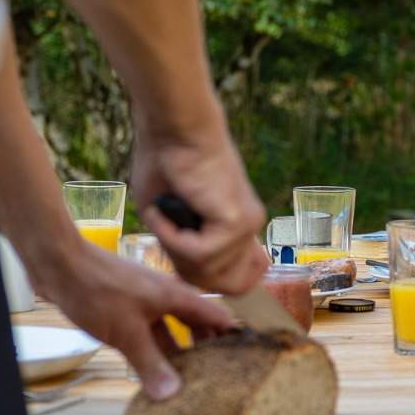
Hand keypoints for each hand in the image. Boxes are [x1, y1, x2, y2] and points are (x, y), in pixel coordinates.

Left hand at [34, 239, 242, 399]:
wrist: (60, 265)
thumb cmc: (98, 291)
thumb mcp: (127, 333)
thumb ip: (151, 363)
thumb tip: (173, 393)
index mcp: (176, 297)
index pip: (217, 316)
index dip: (233, 334)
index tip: (247, 357)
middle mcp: (165, 297)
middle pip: (196, 323)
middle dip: (207, 347)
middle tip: (218, 374)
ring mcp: (145, 302)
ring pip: (170, 330)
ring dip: (178, 351)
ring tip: (187, 377)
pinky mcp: (125, 309)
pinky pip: (149, 332)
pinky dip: (154, 348)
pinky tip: (150, 367)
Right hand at [130, 120, 268, 295]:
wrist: (176, 128)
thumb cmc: (165, 163)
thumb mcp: (171, 219)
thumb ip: (185, 249)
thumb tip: (188, 275)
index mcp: (238, 226)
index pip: (242, 280)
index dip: (206, 279)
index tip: (180, 253)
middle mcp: (249, 227)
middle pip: (227, 286)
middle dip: (188, 272)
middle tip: (169, 233)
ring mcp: (247, 225)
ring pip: (207, 272)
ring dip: (173, 247)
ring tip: (166, 213)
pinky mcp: (237, 221)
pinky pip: (198, 253)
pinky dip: (172, 236)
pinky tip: (168, 209)